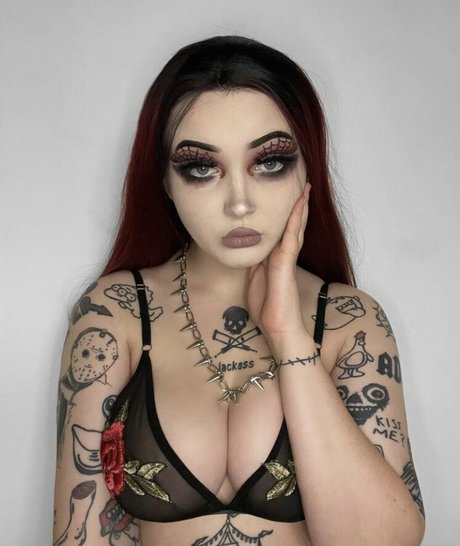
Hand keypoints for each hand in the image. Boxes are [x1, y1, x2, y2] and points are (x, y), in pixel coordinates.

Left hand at [247, 181, 310, 342]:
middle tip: (303, 187)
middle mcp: (283, 255)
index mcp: (274, 259)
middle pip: (292, 226)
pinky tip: (299, 203)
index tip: (287, 200)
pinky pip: (291, 234)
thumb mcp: (253, 279)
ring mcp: (287, 258)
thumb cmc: (267, 308)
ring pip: (294, 226)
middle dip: (297, 207)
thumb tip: (249, 250)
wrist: (278, 327)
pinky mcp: (286, 261)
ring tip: (305, 188)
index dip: (285, 216)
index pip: (281, 232)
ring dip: (300, 207)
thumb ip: (254, 263)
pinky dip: (295, 218)